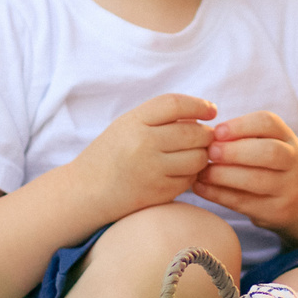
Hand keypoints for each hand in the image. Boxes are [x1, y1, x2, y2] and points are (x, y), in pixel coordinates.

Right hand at [76, 94, 217, 218]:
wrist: (86, 192)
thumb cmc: (111, 154)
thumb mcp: (127, 125)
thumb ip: (159, 117)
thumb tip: (203, 113)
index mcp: (134, 122)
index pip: (175, 104)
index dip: (199, 105)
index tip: (211, 110)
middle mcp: (143, 144)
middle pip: (194, 131)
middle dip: (205, 134)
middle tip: (204, 136)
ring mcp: (152, 170)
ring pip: (198, 157)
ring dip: (202, 155)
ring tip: (192, 154)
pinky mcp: (159, 193)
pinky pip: (190, 180)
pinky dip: (191, 175)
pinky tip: (180, 172)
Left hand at [194, 110, 297, 228]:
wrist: (294, 200)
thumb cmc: (266, 164)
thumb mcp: (263, 144)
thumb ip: (240, 137)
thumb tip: (204, 135)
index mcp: (288, 138)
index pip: (268, 123)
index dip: (240, 125)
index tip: (216, 132)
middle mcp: (294, 161)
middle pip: (269, 152)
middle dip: (235, 151)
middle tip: (210, 152)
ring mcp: (289, 188)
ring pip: (256, 180)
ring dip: (224, 175)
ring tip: (201, 172)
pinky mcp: (277, 211)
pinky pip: (244, 202)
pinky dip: (218, 194)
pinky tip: (200, 187)